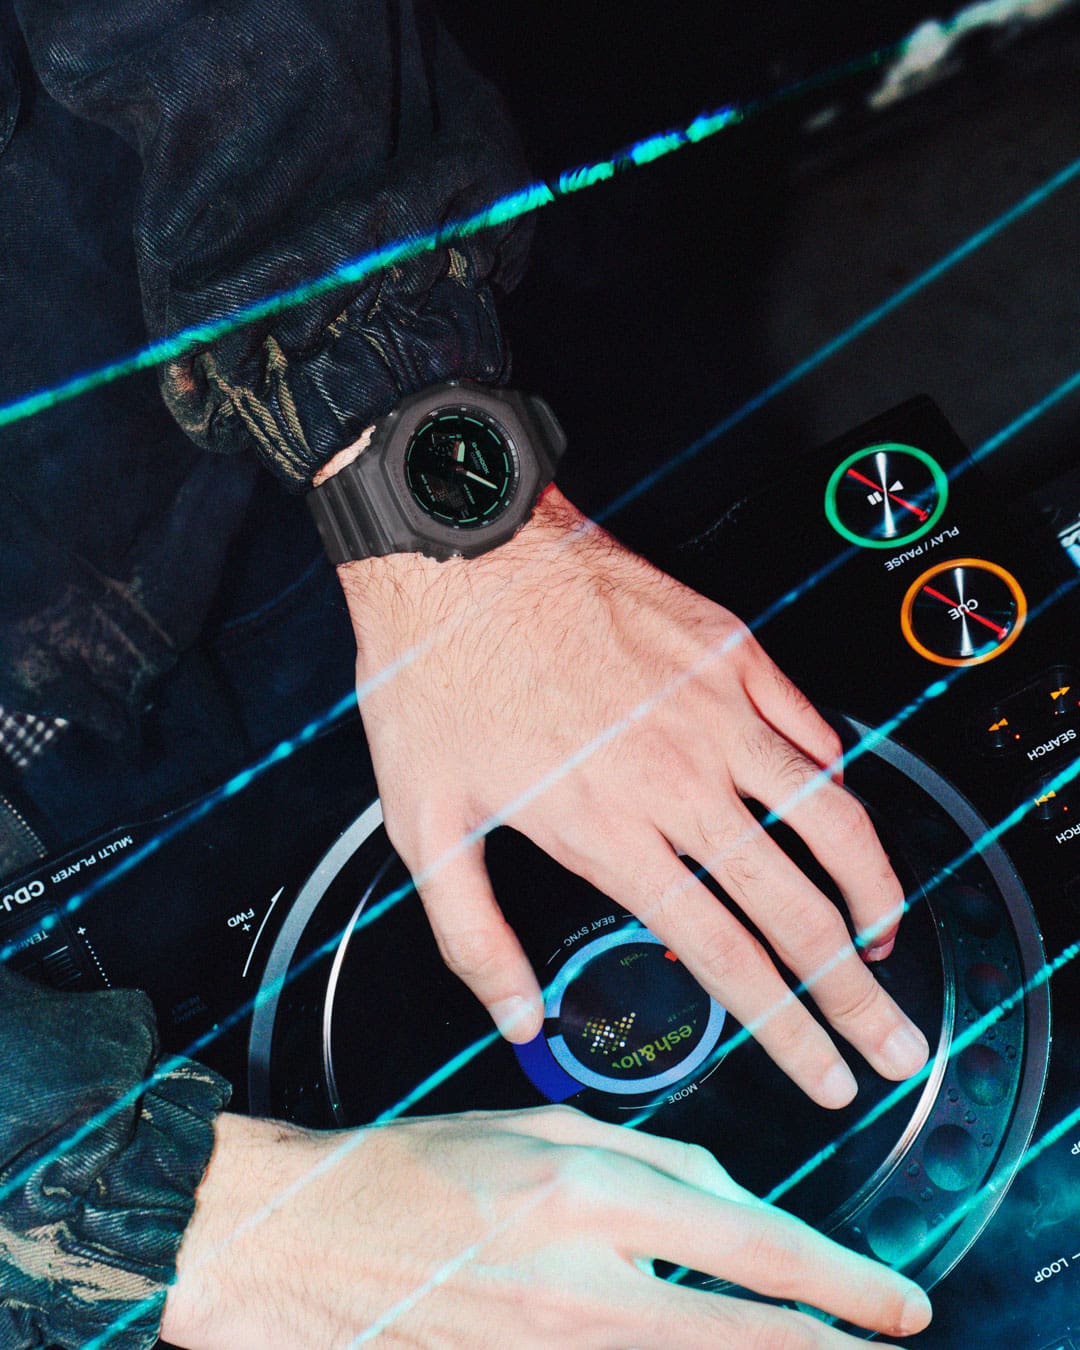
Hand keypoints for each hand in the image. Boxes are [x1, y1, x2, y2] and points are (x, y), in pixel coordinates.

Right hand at [161, 1106, 931, 1346]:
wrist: (300, 1241)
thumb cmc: (419, 1167)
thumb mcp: (540, 1123)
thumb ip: (648, 1158)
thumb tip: (735, 1202)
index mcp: (584, 1194)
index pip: (748, 1244)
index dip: (841, 1282)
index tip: (897, 1303)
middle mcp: (578, 1287)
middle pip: (746, 1339)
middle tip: (895, 1343)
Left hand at [338, 485, 928, 1108]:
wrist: (459, 548)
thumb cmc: (436, 673)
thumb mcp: (424, 821)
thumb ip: (474, 936)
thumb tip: (520, 1017)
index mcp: (610, 828)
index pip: (728, 959)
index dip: (789, 1033)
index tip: (826, 1076)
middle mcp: (679, 777)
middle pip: (798, 909)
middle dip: (855, 995)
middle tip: (891, 1043)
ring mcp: (716, 708)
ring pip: (831, 817)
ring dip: (872, 893)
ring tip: (882, 939)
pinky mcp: (729, 650)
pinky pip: (812, 728)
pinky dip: (838, 784)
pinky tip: (837, 815)